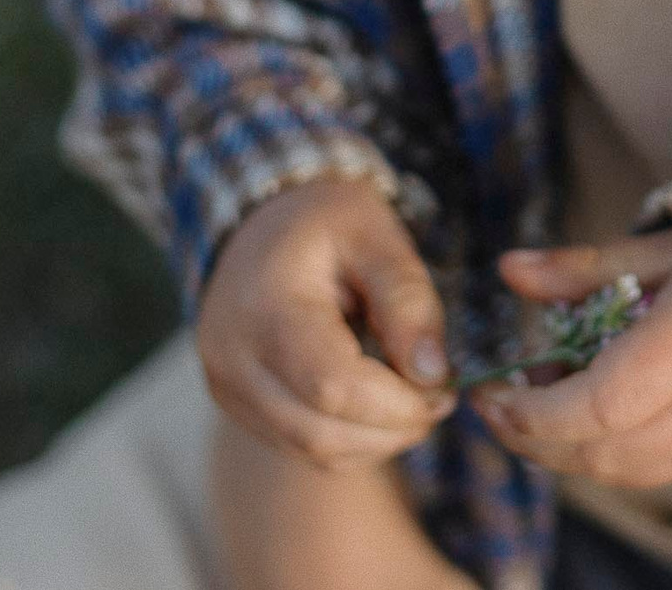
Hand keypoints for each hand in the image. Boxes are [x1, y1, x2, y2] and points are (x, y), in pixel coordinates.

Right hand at [196, 175, 456, 467]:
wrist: (263, 224)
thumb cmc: (326, 223)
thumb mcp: (377, 237)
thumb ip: (407, 301)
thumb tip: (433, 376)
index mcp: (264, 306)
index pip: (331, 386)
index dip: (397, 403)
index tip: (445, 388)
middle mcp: (231, 356)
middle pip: (319, 431)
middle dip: (393, 429)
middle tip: (440, 399)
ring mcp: (226, 387)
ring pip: (310, 449)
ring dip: (375, 440)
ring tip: (414, 400)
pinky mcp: (236, 404)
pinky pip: (298, 445)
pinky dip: (349, 439)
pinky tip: (378, 405)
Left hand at [473, 224, 671, 488]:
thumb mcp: (662, 250)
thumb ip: (583, 267)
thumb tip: (508, 270)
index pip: (604, 403)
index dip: (537, 412)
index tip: (492, 393)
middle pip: (605, 449)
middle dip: (535, 436)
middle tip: (496, 404)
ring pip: (622, 472)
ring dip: (564, 449)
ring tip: (538, 401)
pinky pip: (649, 473)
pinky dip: (604, 453)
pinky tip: (584, 416)